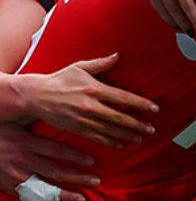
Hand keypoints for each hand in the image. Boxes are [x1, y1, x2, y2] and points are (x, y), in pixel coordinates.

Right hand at [0, 122, 98, 200]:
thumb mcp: (17, 122)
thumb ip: (36, 119)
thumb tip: (61, 110)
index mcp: (27, 143)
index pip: (57, 150)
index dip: (76, 156)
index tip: (94, 160)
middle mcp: (23, 161)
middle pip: (56, 171)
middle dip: (79, 177)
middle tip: (97, 181)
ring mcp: (16, 176)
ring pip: (45, 188)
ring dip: (66, 194)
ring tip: (83, 198)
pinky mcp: (9, 187)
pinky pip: (30, 197)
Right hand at [15, 55, 158, 146]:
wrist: (35, 96)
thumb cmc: (60, 79)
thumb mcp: (79, 67)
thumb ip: (101, 63)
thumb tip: (118, 55)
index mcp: (94, 89)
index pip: (123, 98)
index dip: (140, 104)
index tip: (154, 109)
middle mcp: (90, 105)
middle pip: (119, 117)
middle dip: (137, 124)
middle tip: (152, 129)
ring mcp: (83, 119)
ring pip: (109, 130)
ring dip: (127, 135)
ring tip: (140, 138)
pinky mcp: (76, 128)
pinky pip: (96, 137)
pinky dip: (110, 142)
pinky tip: (121, 144)